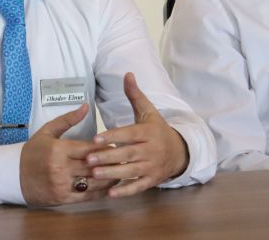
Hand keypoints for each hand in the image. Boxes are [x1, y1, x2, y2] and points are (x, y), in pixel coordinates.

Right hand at [19, 104, 120, 205]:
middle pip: (93, 165)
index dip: (104, 146)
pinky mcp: (63, 199)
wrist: (14, 176)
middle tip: (125, 157)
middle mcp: (61, 168)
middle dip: (110, 162)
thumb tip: (86, 106)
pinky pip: (87, 196)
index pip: (88, 148)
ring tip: (122, 172)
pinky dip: (101, 192)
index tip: (116, 143)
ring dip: (110, 178)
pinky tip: (110, 187)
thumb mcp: (47, 131)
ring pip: (93, 182)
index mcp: (59, 150)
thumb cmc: (33, 151)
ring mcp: (62, 185)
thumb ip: (68, 119)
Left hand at [85, 72, 188, 198]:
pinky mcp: (151, 180)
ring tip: (94, 175)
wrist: (179, 151)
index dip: (112, 137)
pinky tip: (110, 194)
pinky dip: (125, 191)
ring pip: (130, 171)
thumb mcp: (148, 111)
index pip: (129, 134)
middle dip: (108, 157)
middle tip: (88, 160)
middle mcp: (150, 150)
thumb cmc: (157, 129)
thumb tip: (127, 73)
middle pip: (128, 154)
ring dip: (112, 174)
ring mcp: (152, 166)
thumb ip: (135, 94)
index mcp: (148, 132)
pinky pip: (137, 187)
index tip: (95, 139)